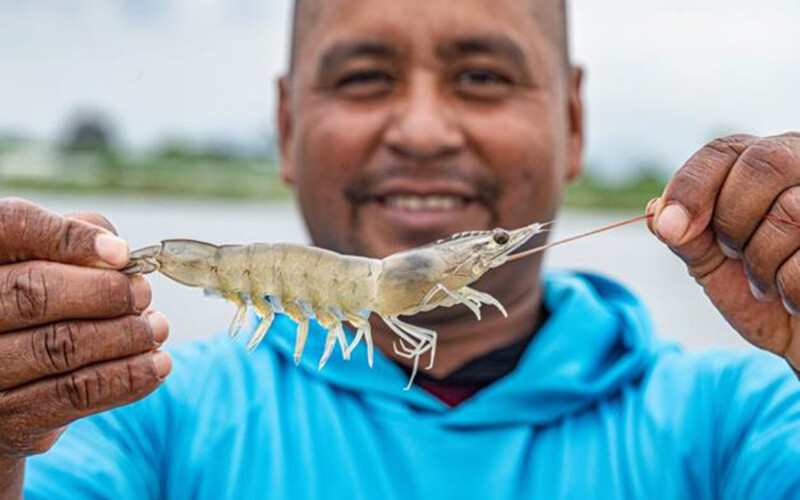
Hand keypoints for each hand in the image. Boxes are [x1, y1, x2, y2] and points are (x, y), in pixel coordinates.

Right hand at [0, 198, 170, 496]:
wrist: (8, 392)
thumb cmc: (34, 311)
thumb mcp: (43, 266)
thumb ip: (72, 246)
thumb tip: (116, 250)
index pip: (12, 227)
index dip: (68, 236)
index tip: (122, 253)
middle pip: (32, 292)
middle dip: (104, 292)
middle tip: (143, 293)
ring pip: (58, 346)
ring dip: (124, 336)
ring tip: (156, 328)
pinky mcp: (7, 419)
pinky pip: (73, 394)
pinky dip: (126, 377)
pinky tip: (157, 364)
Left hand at [649, 133, 799, 368]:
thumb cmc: (760, 291)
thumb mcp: (711, 262)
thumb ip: (685, 235)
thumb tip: (657, 211)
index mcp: (764, 164)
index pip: (722, 152)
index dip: (691, 187)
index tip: (670, 229)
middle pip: (763, 164)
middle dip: (733, 219)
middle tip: (732, 254)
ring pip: (791, 211)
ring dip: (762, 263)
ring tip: (765, 284)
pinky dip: (790, 289)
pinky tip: (792, 298)